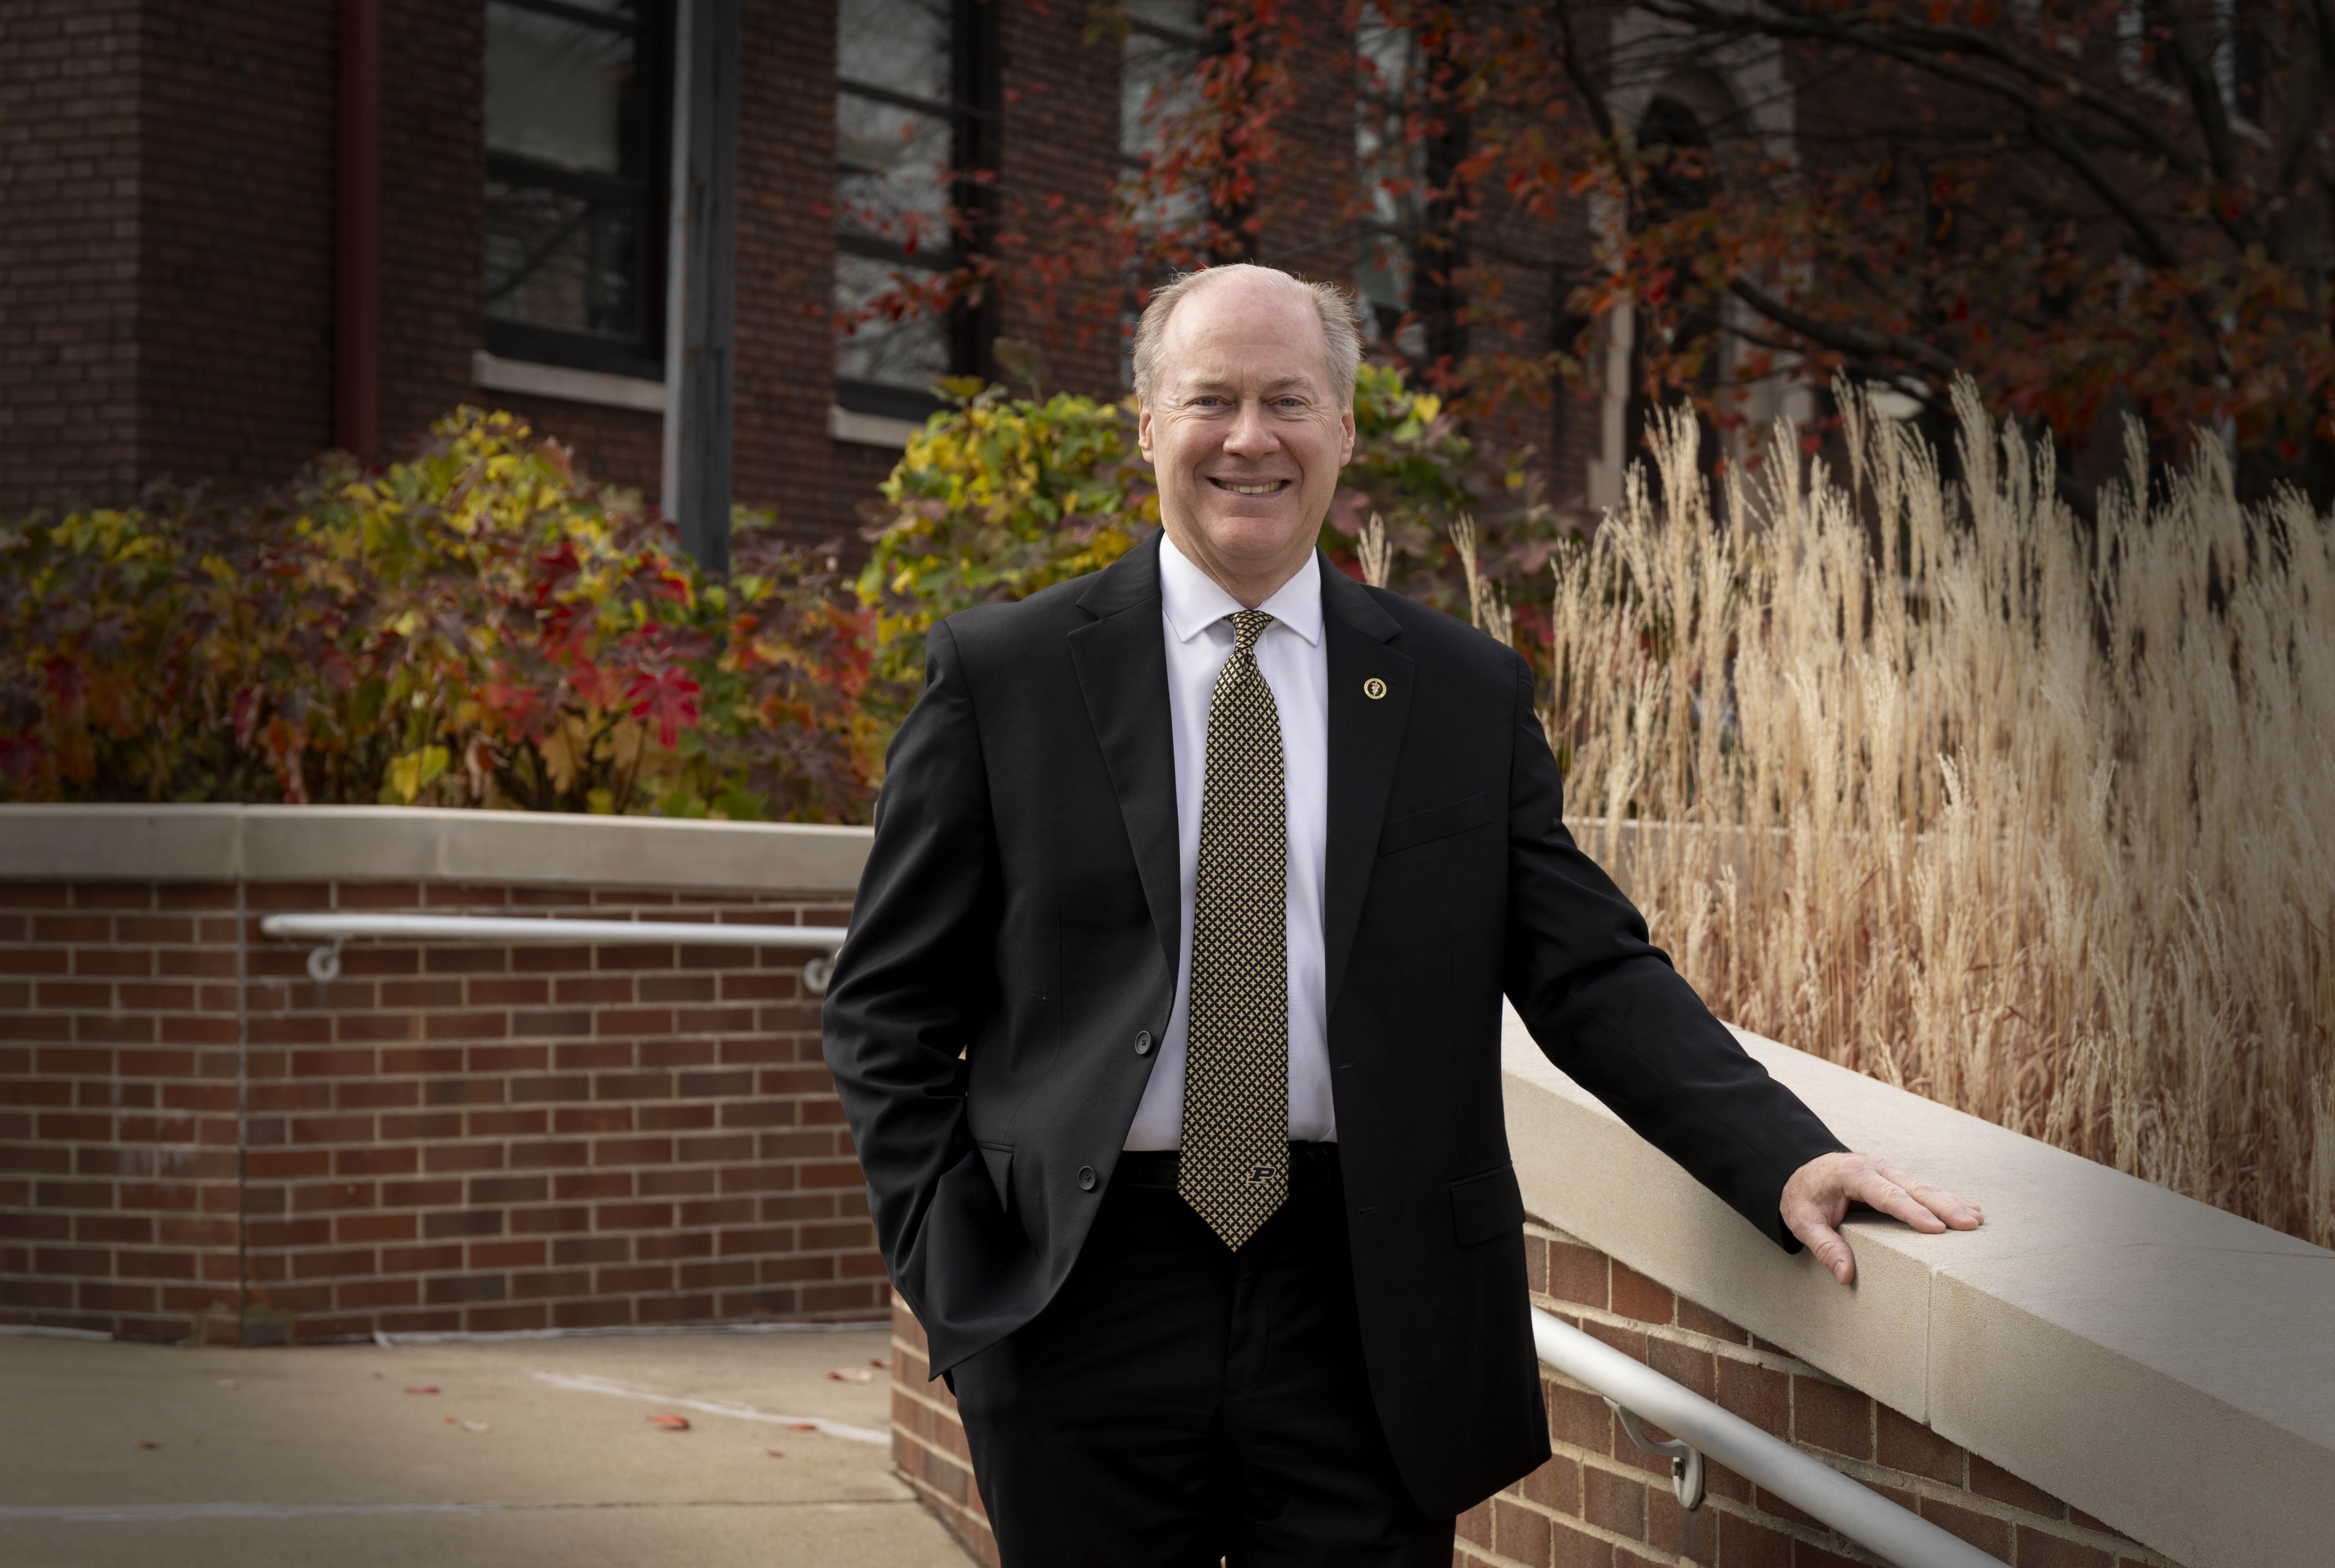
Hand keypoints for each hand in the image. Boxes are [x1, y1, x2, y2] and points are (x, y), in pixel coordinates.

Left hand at [1780, 1152, 1982, 1284]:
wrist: (1797, 1169)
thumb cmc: (1802, 1197)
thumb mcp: (1803, 1222)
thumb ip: (1824, 1246)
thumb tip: (1845, 1275)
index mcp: (1852, 1175)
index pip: (1887, 1196)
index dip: (1913, 1213)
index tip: (1937, 1228)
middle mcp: (1874, 1168)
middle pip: (1913, 1189)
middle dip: (1944, 1206)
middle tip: (1970, 1224)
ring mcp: (1886, 1170)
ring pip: (1923, 1187)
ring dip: (1951, 1202)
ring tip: (1977, 1218)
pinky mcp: (1892, 1177)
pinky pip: (1921, 1188)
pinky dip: (1944, 1198)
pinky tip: (1968, 1207)